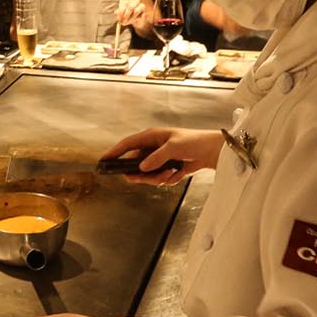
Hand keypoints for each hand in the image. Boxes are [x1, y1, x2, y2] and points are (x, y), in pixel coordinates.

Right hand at [103, 126, 221, 184]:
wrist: (212, 151)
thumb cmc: (194, 142)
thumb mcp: (174, 147)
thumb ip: (157, 157)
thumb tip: (142, 168)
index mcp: (151, 137)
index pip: (128, 144)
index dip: (115, 152)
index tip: (104, 160)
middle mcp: (153, 148)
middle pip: (136, 164)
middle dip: (141, 174)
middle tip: (143, 178)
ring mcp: (159, 159)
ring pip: (147, 174)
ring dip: (157, 178)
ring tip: (170, 174)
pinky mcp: (167, 168)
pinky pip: (160, 178)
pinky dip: (168, 179)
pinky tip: (178, 173)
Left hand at [116, 0, 153, 29]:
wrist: (135, 19)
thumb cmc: (126, 15)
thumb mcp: (120, 14)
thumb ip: (117, 13)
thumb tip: (116, 12)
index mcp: (128, 0)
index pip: (125, 4)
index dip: (121, 12)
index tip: (119, 18)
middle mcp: (135, 1)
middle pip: (131, 7)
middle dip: (126, 16)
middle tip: (123, 22)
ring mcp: (141, 5)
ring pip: (136, 11)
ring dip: (131, 18)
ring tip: (128, 22)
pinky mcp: (144, 11)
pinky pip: (141, 16)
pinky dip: (136, 19)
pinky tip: (134, 20)